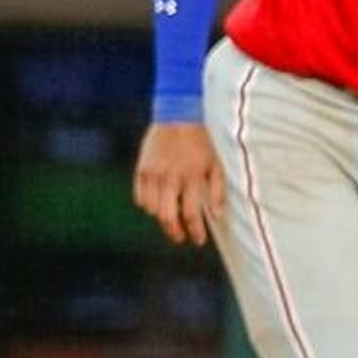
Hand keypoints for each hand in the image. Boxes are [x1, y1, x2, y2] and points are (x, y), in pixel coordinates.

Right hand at [135, 122, 225, 246]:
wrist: (179, 115)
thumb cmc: (202, 141)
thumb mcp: (217, 164)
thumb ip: (218, 190)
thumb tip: (216, 215)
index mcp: (192, 177)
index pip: (191, 214)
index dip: (195, 232)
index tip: (198, 241)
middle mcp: (171, 177)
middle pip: (168, 216)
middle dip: (175, 232)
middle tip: (180, 238)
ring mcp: (154, 174)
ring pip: (152, 209)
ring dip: (161, 218)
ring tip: (171, 218)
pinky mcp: (142, 169)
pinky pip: (140, 197)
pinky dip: (148, 205)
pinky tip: (157, 205)